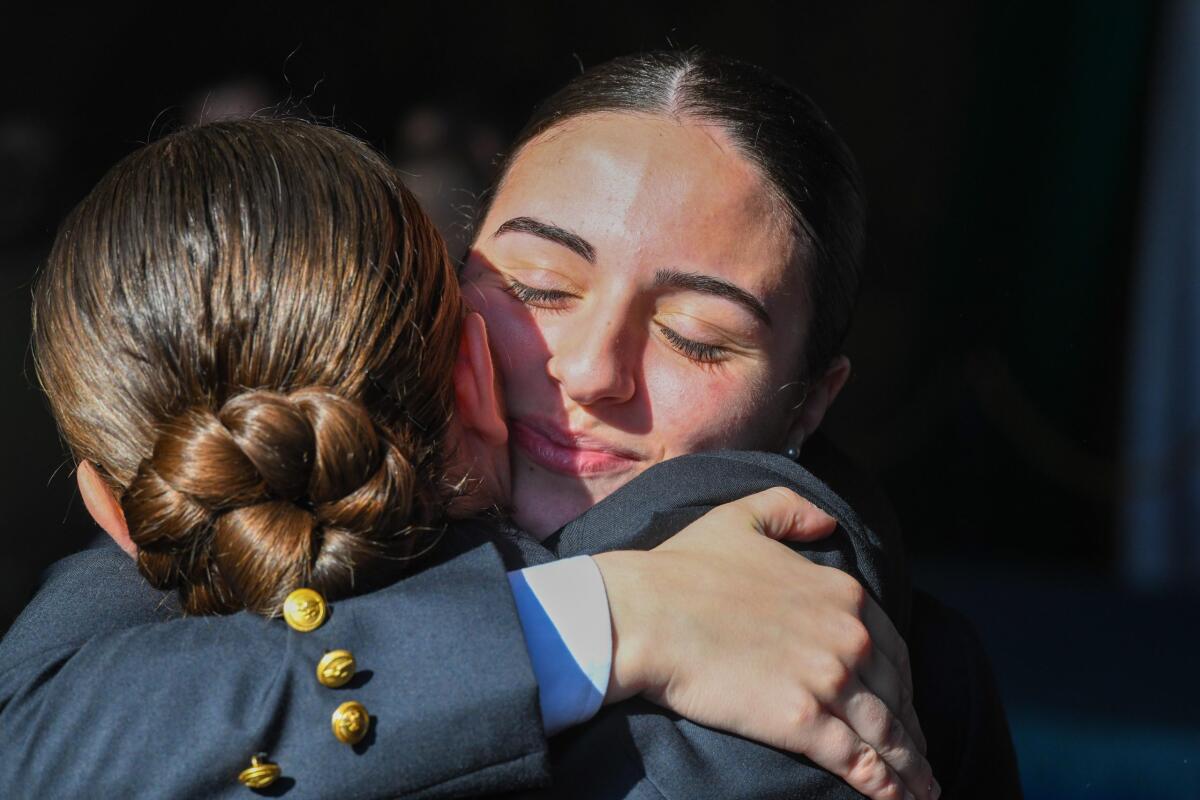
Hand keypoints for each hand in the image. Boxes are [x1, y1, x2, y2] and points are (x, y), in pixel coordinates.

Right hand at [594, 487, 937, 799]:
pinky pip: (858, 760)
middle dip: (910, 729)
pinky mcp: (802, 723)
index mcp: (841, 593)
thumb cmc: (683, 568)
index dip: (903, 681)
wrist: (646, 614)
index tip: (904, 703)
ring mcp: (828, 681)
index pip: (893, 647)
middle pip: (896, 694)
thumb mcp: (742, 517)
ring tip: (923, 791)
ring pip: (886, 732)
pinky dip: (885, 785)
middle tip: (918, 758)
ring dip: (909, 767)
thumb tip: (827, 520)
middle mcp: (848, 637)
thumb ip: (791, 511)